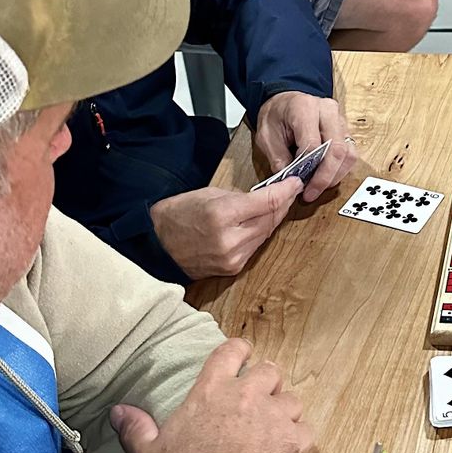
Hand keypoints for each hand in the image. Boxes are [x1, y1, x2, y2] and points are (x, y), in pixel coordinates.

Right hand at [110, 337, 313, 452]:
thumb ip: (136, 428)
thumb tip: (117, 411)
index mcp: (211, 392)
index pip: (231, 352)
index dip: (240, 350)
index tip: (243, 355)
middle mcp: (246, 396)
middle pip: (270, 372)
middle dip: (268, 383)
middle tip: (262, 400)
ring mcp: (272, 417)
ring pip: (291, 401)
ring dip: (285, 412)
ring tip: (275, 429)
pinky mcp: (291, 442)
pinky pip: (304, 431)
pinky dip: (298, 439)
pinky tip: (287, 451)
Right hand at [149, 181, 301, 279]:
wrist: (155, 246)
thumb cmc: (177, 215)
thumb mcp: (208, 194)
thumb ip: (240, 197)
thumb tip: (267, 197)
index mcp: (222, 214)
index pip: (268, 202)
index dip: (286, 191)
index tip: (295, 183)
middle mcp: (230, 239)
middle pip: (271, 219)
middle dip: (283, 204)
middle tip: (289, 191)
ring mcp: (232, 257)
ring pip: (267, 234)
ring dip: (273, 219)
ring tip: (276, 204)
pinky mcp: (232, 269)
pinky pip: (256, 247)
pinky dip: (261, 234)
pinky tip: (259, 223)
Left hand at [257, 92, 355, 201]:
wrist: (285, 101)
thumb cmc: (276, 116)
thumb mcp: (266, 136)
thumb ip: (279, 158)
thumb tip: (293, 181)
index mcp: (304, 108)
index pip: (313, 144)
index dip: (308, 168)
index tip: (299, 184)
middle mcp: (327, 111)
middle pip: (337, 149)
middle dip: (325, 177)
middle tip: (312, 193)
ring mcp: (340, 119)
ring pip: (348, 153)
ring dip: (336, 175)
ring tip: (319, 187)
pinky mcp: (345, 129)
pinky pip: (351, 153)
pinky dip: (341, 169)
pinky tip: (327, 177)